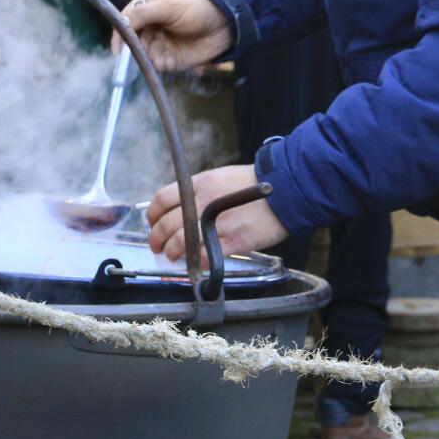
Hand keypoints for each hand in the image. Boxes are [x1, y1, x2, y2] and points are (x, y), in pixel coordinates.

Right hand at [117, 0, 230, 72]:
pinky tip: (167, 63)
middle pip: (133, 41)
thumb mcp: (169, 4)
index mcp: (146, 7)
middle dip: (136, 49)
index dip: (120, 35)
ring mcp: (161, 43)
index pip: (125, 21)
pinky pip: (159, 65)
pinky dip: (160, 66)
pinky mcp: (171, 58)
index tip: (118, 48)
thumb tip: (121, 23)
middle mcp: (151, 26)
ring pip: (145, 55)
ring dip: (149, 59)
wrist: (226, 21)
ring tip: (160, 58)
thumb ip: (144, 13)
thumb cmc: (197, 6)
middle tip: (145, 52)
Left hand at [147, 164, 287, 262]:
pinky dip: (194, 260)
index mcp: (200, 184)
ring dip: (172, 251)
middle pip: (167, 224)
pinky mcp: (233, 241)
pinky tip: (194, 261)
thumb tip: (182, 209)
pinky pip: (204, 254)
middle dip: (156, 238)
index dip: (152, 214)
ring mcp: (218, 223)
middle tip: (156, 245)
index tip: (152, 222)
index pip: (162, 199)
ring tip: (172, 255)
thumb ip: (200, 193)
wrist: (286, 189)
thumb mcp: (221, 177)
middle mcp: (204, 203)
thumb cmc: (255, 184)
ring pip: (181, 241)